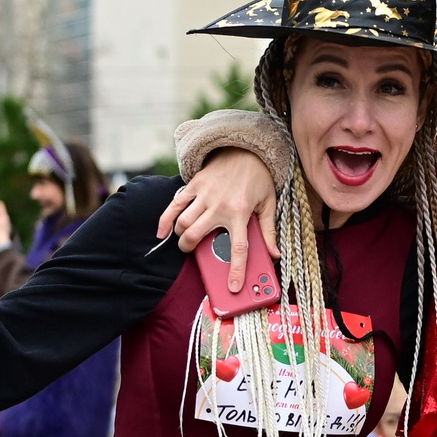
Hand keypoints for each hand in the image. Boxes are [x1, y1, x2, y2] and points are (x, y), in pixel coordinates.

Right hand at [157, 147, 277, 292]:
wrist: (245, 148)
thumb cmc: (258, 179)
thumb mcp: (269, 203)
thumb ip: (268, 230)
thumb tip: (274, 254)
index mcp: (241, 213)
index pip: (239, 249)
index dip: (236, 271)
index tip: (233, 288)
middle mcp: (220, 206)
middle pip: (197, 236)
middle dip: (190, 250)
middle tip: (192, 252)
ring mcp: (204, 195)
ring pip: (183, 223)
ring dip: (180, 236)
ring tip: (185, 240)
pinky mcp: (194, 186)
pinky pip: (174, 205)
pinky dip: (165, 220)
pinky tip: (162, 233)